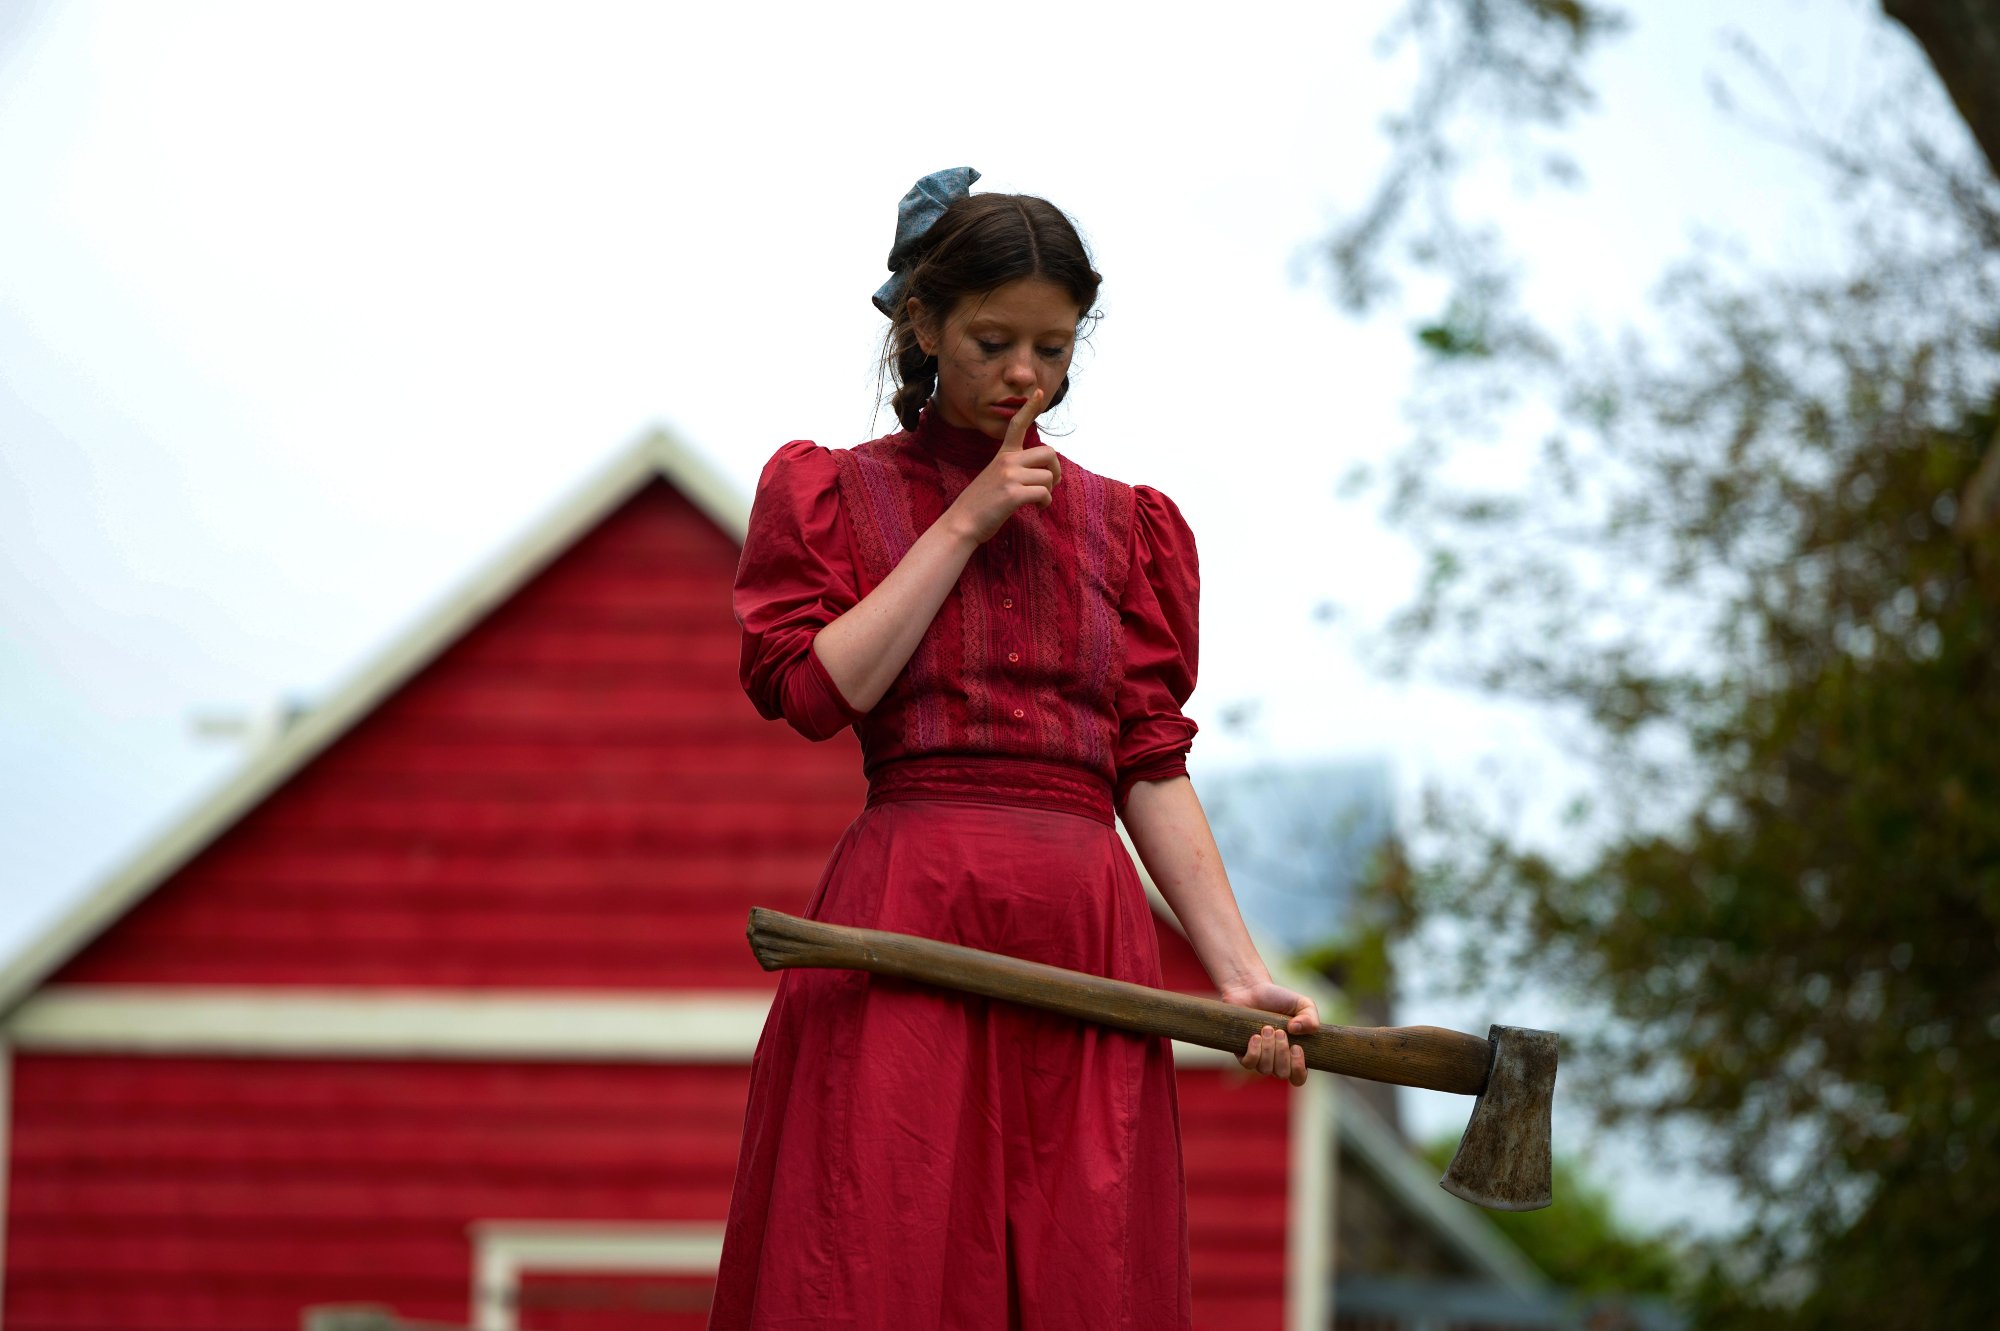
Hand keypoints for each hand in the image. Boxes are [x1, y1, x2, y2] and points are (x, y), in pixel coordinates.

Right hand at [944, 388, 1061, 543]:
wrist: (962, 523)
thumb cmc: (981, 503)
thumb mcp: (995, 476)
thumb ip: (1015, 468)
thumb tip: (1043, 471)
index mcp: (1003, 455)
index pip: (1017, 425)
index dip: (1029, 408)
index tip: (1037, 391)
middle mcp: (1007, 461)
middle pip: (1049, 453)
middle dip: (1056, 470)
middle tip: (1051, 483)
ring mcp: (1009, 476)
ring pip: (1049, 477)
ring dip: (1048, 492)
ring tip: (1037, 501)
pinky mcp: (1013, 494)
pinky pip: (1044, 494)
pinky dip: (1044, 504)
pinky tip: (1036, 509)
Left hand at [1223, 981, 1320, 1087]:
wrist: (1252, 989)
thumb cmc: (1279, 999)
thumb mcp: (1303, 1004)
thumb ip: (1311, 1017)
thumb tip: (1297, 1030)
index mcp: (1293, 1054)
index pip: (1298, 1078)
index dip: (1298, 1069)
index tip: (1297, 1048)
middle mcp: (1276, 1060)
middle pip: (1282, 1073)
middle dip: (1282, 1053)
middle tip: (1280, 1031)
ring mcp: (1258, 1058)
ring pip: (1265, 1069)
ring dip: (1268, 1048)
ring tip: (1267, 1028)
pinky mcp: (1241, 1052)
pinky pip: (1248, 1063)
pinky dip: (1254, 1051)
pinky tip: (1255, 1036)